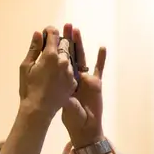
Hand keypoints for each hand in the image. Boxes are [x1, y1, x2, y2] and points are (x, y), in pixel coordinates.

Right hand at [19, 25, 77, 115]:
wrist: (39, 110)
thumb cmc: (28, 88)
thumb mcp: (26, 67)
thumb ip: (34, 48)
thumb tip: (38, 33)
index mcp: (51, 55)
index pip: (54, 35)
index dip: (49, 31)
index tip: (46, 32)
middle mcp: (64, 61)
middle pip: (64, 44)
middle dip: (58, 41)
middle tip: (51, 44)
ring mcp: (71, 72)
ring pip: (68, 57)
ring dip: (62, 56)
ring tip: (53, 62)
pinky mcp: (73, 82)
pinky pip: (71, 70)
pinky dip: (65, 69)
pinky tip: (57, 74)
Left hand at [62, 25, 105, 148]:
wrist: (85, 127)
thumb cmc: (72, 118)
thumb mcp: (64, 105)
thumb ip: (64, 96)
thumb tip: (59, 88)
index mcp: (63, 80)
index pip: (58, 60)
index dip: (56, 48)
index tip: (51, 34)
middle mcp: (73, 76)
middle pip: (70, 54)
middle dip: (68, 40)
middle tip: (65, 25)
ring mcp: (85, 78)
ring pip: (82, 57)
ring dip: (79, 44)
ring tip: (76, 30)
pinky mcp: (96, 83)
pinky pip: (98, 68)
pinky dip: (101, 58)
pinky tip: (101, 47)